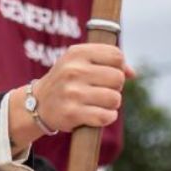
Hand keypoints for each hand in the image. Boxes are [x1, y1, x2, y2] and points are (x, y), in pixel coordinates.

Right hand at [8, 44, 133, 150]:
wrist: (38, 103)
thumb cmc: (67, 80)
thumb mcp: (80, 61)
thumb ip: (107, 61)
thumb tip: (133, 73)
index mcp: (76, 53)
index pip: (116, 55)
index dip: (118, 67)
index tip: (108, 73)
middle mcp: (73, 70)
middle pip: (118, 78)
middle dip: (115, 87)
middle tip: (101, 90)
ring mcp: (72, 92)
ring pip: (115, 99)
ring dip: (111, 104)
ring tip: (98, 102)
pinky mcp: (72, 113)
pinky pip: (106, 116)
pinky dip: (107, 117)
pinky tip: (97, 114)